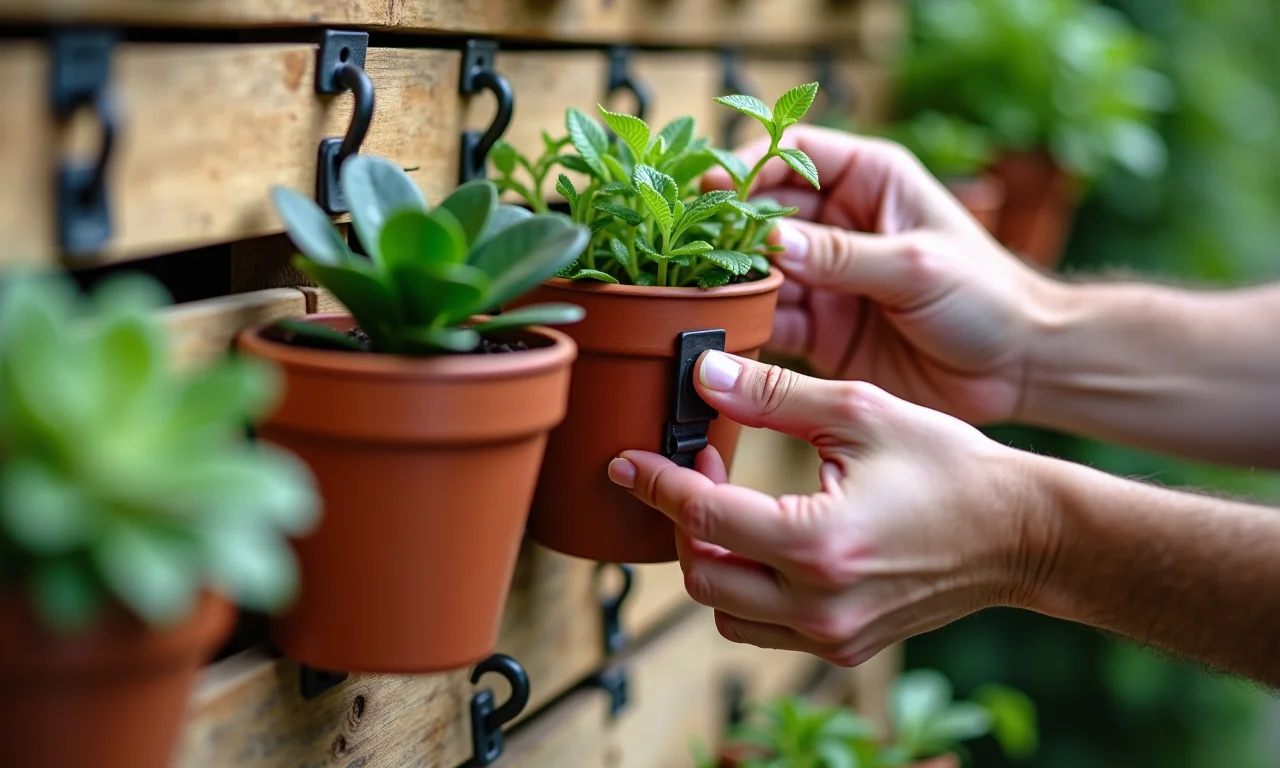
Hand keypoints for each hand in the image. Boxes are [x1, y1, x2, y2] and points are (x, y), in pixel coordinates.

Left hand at [607, 351, 1053, 665]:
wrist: (1019, 533)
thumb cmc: (950, 467)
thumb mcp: (860, 412)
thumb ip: (773, 395)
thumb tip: (705, 375)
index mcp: (818, 543)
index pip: (704, 519)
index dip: (657, 484)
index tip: (628, 461)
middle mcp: (819, 605)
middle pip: (702, 576)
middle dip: (683, 522)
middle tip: (700, 468)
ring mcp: (832, 635)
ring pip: (725, 611)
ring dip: (711, 560)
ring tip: (730, 504)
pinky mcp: (844, 647)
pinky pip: (763, 627)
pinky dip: (746, 589)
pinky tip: (763, 540)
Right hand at [703, 126, 1063, 424]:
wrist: (1018, 367)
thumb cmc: (987, 296)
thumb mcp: (917, 265)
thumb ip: (844, 255)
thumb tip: (772, 241)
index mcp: (869, 181)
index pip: (796, 154)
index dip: (751, 165)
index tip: (715, 187)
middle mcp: (838, 223)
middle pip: (764, 212)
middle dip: (728, 228)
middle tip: (694, 249)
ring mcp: (825, 276)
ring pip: (758, 268)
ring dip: (729, 279)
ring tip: (697, 292)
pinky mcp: (820, 327)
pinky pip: (769, 318)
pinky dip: (744, 323)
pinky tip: (721, 329)